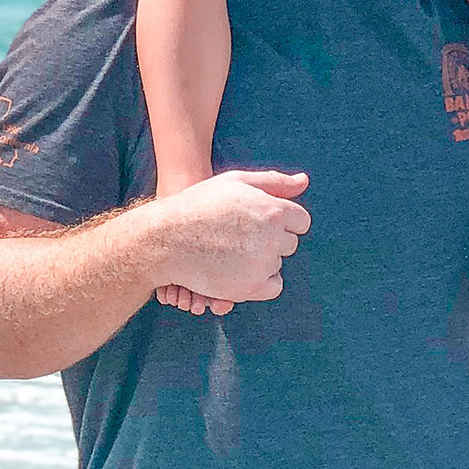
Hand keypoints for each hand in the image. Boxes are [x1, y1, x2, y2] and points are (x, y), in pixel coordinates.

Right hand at [152, 169, 310, 304]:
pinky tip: (239, 270)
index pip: (301, 221)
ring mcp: (261, 265)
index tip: (258, 221)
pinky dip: (261, 282)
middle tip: (238, 235)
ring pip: (277, 264)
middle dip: (270, 239)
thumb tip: (304, 180)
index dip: (281, 220)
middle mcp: (272, 238)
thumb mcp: (235, 182)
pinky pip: (273, 286)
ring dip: (261, 260)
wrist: (165, 240)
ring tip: (229, 250)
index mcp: (273, 210)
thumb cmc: (199, 205)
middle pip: (289, 243)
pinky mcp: (249, 288)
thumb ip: (274, 181)